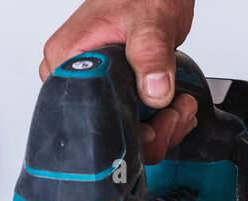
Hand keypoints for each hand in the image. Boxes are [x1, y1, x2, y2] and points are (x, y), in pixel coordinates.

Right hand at [40, 0, 198, 162]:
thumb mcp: (150, 20)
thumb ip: (151, 52)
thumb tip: (154, 91)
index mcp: (67, 59)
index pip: (86, 116)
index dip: (122, 131)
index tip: (153, 126)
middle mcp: (75, 75)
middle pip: (106, 131)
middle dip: (149, 133)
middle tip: (174, 114)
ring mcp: (94, 84)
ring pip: (122, 130)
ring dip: (160, 129)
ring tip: (181, 107)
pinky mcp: (113, 90)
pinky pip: (133, 120)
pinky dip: (159, 122)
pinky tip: (175, 109)